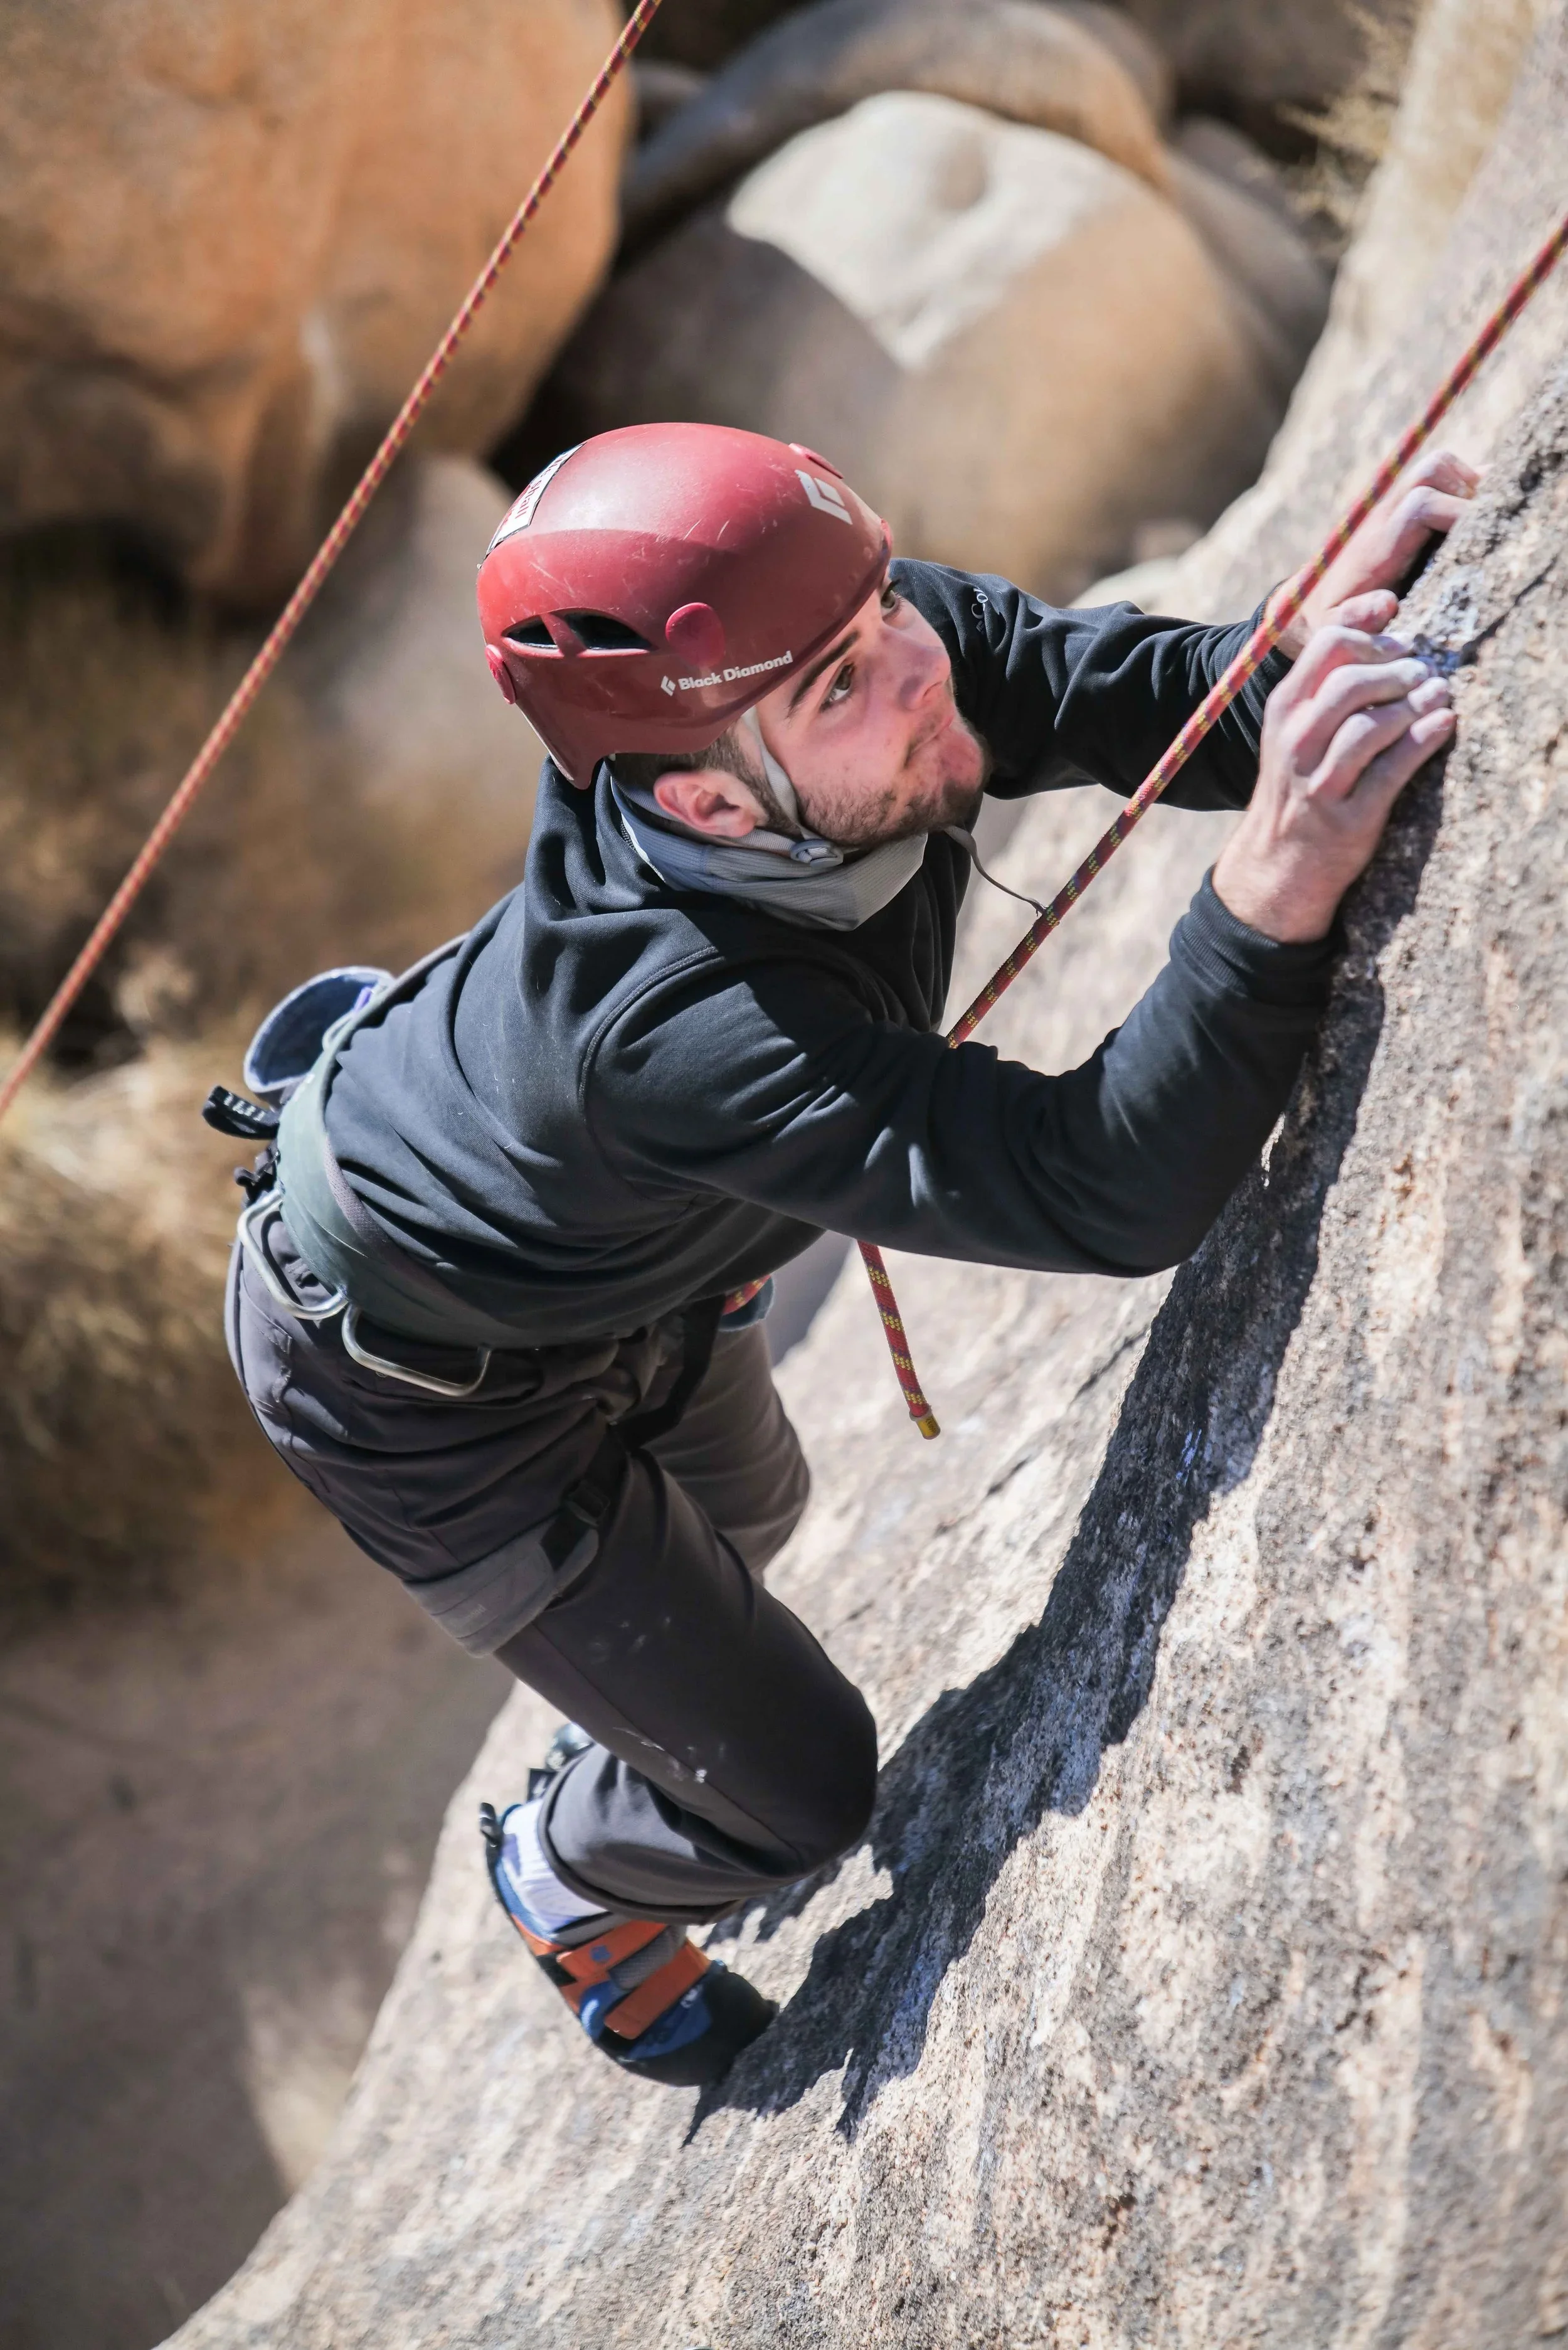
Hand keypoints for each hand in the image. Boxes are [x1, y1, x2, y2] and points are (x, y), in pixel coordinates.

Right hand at [1213, 613, 1454, 942]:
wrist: (1278, 864)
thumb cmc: (1299, 785)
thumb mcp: (1295, 731)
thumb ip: (1326, 686)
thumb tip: (1384, 631)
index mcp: (1284, 712)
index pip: (1327, 646)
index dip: (1372, 635)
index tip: (1400, 638)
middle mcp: (1296, 743)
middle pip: (1351, 683)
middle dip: (1397, 671)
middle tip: (1422, 673)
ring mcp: (1321, 782)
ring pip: (1372, 725)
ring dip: (1415, 704)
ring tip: (1439, 694)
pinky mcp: (1349, 817)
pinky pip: (1393, 769)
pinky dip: (1424, 740)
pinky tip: (1444, 724)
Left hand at [1269, 447, 1480, 658]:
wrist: (1305, 605)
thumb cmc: (1328, 622)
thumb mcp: (1335, 629)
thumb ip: (1355, 619)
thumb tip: (1385, 604)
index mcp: (1376, 544)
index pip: (1422, 504)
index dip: (1458, 512)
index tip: (1482, 540)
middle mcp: (1384, 516)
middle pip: (1434, 470)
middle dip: (1468, 488)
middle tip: (1488, 522)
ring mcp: (1392, 508)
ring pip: (1438, 467)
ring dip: (1468, 485)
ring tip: (1484, 519)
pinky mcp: (1399, 510)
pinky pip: (1436, 480)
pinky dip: (1462, 489)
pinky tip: (1475, 519)